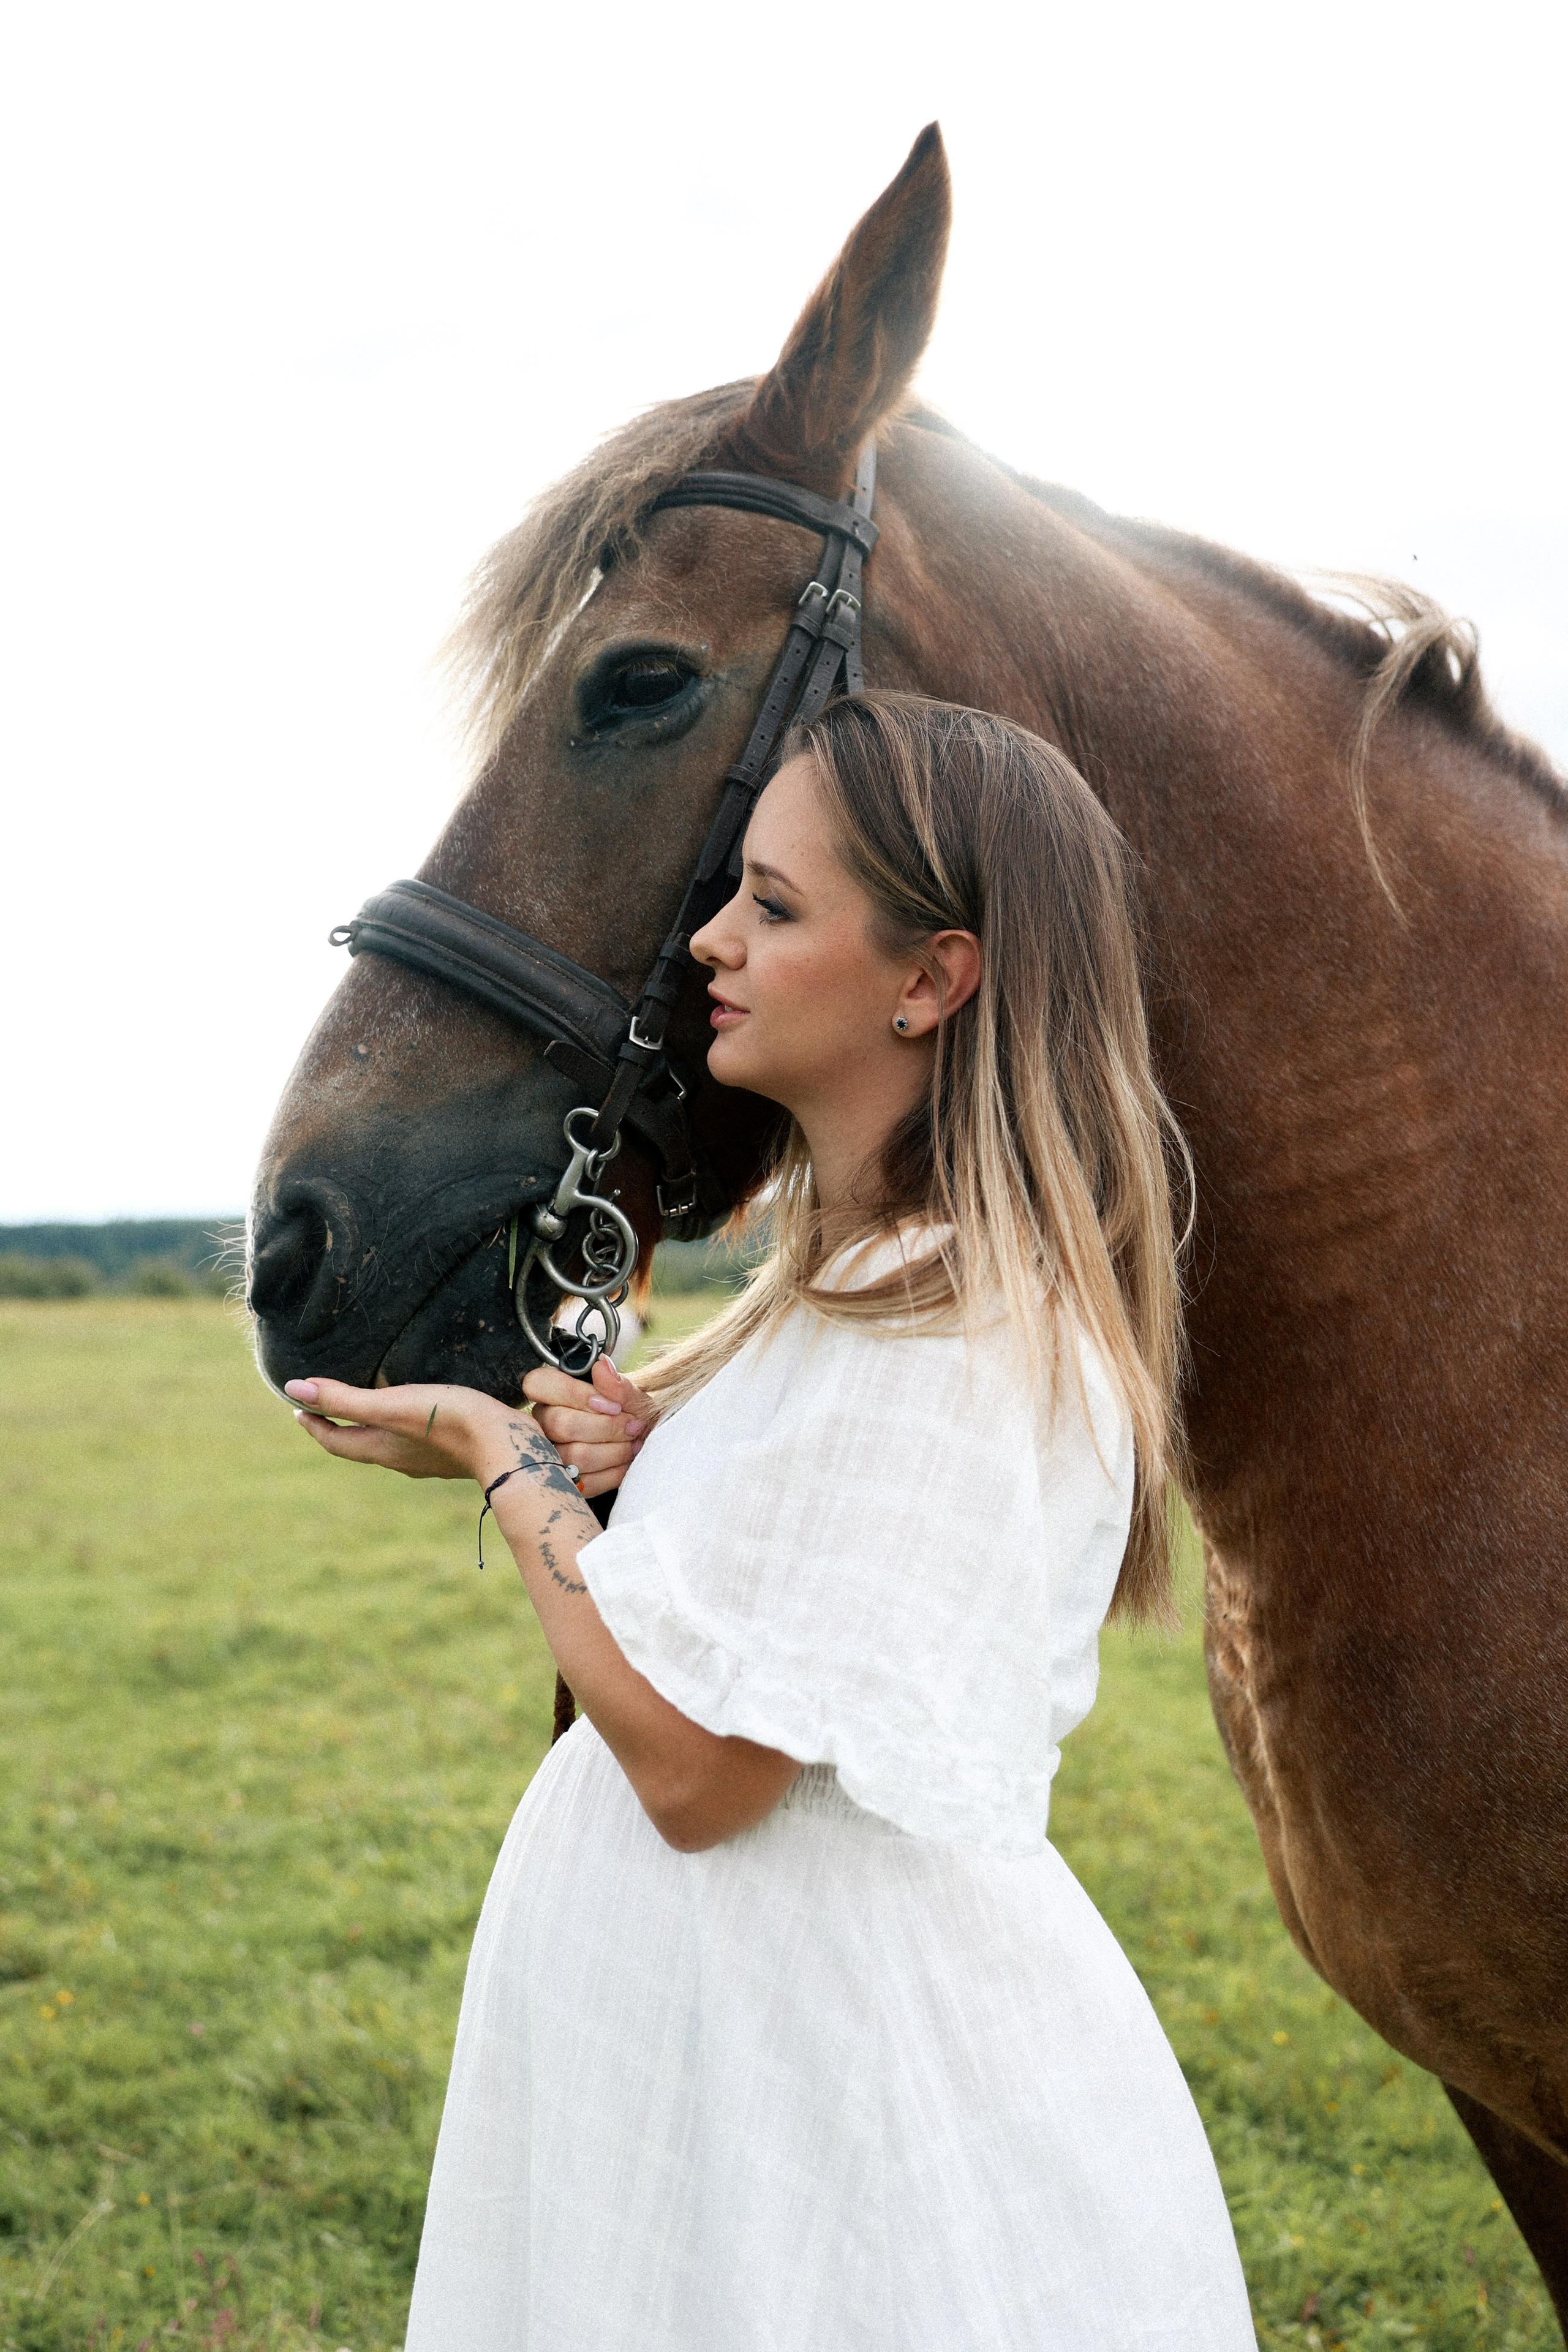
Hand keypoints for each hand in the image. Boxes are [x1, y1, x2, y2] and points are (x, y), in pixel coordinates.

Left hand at [283, 1377, 522, 1483]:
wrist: (506, 1444)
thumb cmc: (448, 1422)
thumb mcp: (391, 1406)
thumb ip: (345, 1399)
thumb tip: (295, 1389)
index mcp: (382, 1450)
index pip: (336, 1442)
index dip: (314, 1426)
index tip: (299, 1410)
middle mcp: (401, 1459)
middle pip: (360, 1445)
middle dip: (341, 1426)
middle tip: (329, 1405)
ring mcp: (428, 1459)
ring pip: (389, 1443)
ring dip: (374, 1426)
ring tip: (372, 1404)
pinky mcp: (453, 1452)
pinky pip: (417, 1439)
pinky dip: (405, 1425)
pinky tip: (421, 1411)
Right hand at [522, 1353, 656, 1499]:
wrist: (643, 1443)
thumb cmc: (631, 1416)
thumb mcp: (632, 1397)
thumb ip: (618, 1385)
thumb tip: (602, 1366)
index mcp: (552, 1392)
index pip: (539, 1383)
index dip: (577, 1394)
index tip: (612, 1405)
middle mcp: (542, 1422)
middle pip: (560, 1423)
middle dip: (606, 1426)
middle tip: (633, 1426)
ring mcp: (549, 1454)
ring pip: (573, 1454)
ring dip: (613, 1450)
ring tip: (633, 1443)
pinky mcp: (564, 1482)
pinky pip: (584, 1482)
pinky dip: (613, 1472)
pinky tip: (627, 1462)